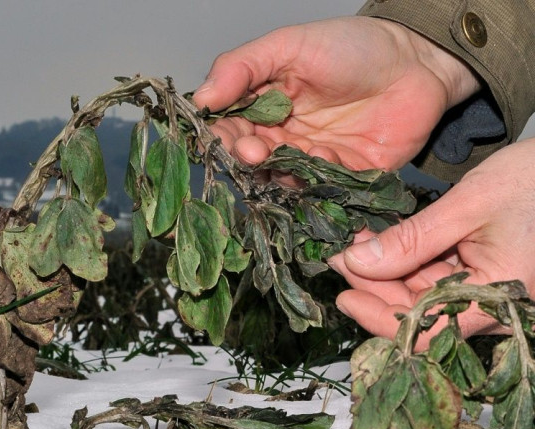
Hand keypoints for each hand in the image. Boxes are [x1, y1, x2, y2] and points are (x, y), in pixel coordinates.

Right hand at [193, 17, 479, 172]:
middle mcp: (285, 139)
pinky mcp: (344, 179)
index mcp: (264, 108)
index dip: (223, 137)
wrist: (418, 62)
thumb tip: (200, 99)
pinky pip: (321, 191)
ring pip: (282, 181)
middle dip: (248, 160)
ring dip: (280, 174)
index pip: (231, 130)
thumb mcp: (290, 45)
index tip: (223, 137)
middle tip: (254, 152)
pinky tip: (325, 156)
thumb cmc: (353, 47)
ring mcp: (313, 161)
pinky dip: (317, 180)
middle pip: (253, 162)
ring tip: (287, 155)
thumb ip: (242, 67)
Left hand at [328, 139, 534, 348]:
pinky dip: (407, 262)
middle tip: (342, 256)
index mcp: (499, 298)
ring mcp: (489, 293)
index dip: (379, 319)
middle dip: (376, 287)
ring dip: (387, 272)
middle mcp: (495, 306)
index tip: (344, 296)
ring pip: (424, 296)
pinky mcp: (483, 276)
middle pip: (421, 314)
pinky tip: (381, 243)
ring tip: (355, 245)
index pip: (428, 331)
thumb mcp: (467, 207)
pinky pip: (437, 279)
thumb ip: (411, 240)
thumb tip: (356, 263)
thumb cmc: (533, 181)